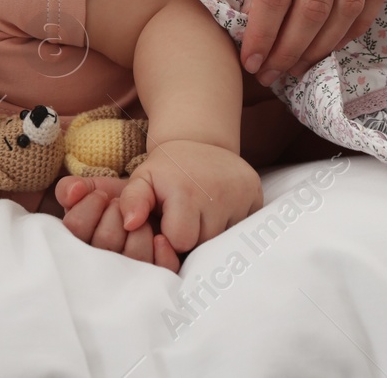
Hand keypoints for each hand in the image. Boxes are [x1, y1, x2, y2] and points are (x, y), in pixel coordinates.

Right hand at [55, 176, 179, 270]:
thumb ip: (72, 188)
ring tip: (141, 219)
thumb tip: (72, 193)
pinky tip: (160, 238)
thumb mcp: (94, 189)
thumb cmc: (120, 200)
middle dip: (116, 213)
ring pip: (134, 256)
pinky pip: (161, 269)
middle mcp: (102, 265)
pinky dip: (162, 251)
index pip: (75, 227)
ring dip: (140, 229)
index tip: (102, 196)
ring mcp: (130, 273)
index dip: (89, 207)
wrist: (158, 200)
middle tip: (120, 206)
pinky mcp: (155, 277)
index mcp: (80, 245)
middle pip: (105, 240)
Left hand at [90, 140, 261, 257]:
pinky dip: (232, 224)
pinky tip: (220, 209)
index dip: (173, 236)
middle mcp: (218, 194)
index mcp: (187, 192)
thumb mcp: (142, 179)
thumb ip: (131, 201)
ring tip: (203, 213)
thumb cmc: (167, 170)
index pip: (181, 242)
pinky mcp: (257, 195)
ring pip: (225, 239)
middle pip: (204, 244)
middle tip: (187, 217)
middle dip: (194, 236)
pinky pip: (244, 229)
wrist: (200, 142)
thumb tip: (130, 224)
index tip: (170, 221)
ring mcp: (241, 195)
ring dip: (213, 233)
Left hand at [234, 0, 386, 86]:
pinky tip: (336, 39)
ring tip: (300, 63)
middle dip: (291, 49)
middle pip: (314, 7)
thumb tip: (255, 13)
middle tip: (273, 72)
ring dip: (323, 44)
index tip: (251, 60)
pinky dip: (357, 23)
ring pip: (348, 6)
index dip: (263, 34)